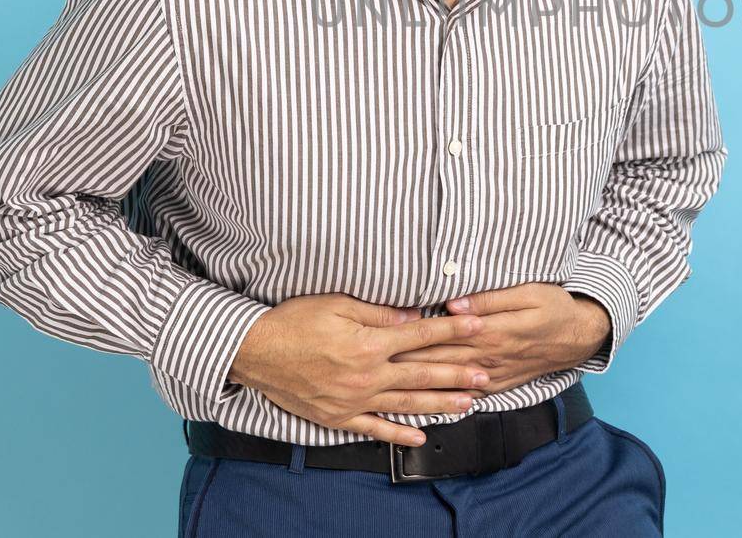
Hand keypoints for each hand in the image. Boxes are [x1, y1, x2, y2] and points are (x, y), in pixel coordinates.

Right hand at [228, 292, 491, 446]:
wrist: (255, 352)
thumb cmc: (294, 321)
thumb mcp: (337, 304)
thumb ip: (378, 312)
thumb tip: (413, 316)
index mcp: (369, 343)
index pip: (421, 335)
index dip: (453, 331)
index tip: (479, 327)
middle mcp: (367, 375)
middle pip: (422, 374)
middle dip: (458, 373)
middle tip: (486, 374)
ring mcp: (354, 400)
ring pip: (407, 404)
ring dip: (440, 404)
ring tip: (468, 404)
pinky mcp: (339, 417)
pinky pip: (375, 429)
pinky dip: (399, 434)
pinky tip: (422, 436)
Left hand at [390, 283, 611, 396]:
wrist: (580, 336)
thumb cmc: (554, 306)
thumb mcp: (528, 292)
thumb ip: (488, 299)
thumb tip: (452, 302)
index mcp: (491, 331)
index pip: (442, 334)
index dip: (411, 335)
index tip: (382, 335)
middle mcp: (488, 357)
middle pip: (438, 360)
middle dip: (403, 363)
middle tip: (370, 363)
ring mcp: (492, 374)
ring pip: (448, 380)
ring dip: (417, 384)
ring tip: (386, 385)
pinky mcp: (498, 384)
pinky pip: (465, 396)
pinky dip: (443, 400)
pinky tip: (424, 405)